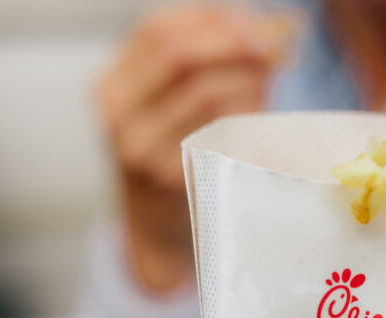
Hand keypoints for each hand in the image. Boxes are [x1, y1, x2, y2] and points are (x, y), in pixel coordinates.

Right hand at [96, 5, 293, 291]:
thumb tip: (270, 29)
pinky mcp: (173, 179)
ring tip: (271, 80)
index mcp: (110, 86)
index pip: (158, 30)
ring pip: (205, 92)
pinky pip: (222, 132)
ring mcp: (141, 150)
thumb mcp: (170, 104)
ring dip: (249, 79)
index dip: (210, 18)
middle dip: (233, 42)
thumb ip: (207, 63)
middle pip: (179, 55)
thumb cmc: (173, 155)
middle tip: (275, 45)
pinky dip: (249, 114)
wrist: (155, 228)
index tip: (255, 21)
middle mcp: (117, 115)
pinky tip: (262, 113)